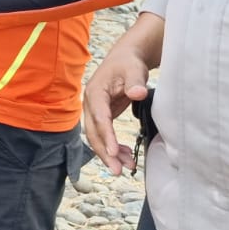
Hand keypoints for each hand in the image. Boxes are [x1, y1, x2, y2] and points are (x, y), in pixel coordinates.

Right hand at [82, 40, 152, 176]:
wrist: (126, 58)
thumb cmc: (129, 63)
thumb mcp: (134, 70)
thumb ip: (136, 82)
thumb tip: (137, 94)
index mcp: (95, 92)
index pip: (99, 118)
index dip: (106, 136)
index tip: (112, 152)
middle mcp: (90, 103)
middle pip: (94, 132)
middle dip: (105, 152)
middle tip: (118, 171)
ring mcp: (94, 110)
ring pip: (97, 136)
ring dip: (110, 153)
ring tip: (127, 167)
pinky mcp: (102, 114)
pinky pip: (104, 134)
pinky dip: (113, 146)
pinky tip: (125, 155)